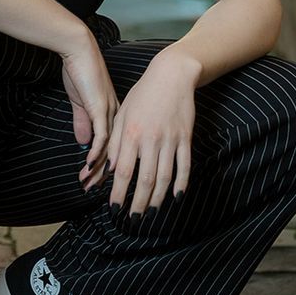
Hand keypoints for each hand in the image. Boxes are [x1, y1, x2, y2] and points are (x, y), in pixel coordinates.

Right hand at [59, 33, 117, 189]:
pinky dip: (95, 152)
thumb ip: (84, 122)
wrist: (80, 50)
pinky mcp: (99, 107)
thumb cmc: (80, 71)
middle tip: (92, 191)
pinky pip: (101, 135)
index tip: (97, 182)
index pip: (113, 146)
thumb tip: (83, 143)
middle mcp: (115, 116)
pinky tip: (90, 166)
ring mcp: (109, 112)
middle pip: (113, 151)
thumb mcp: (81, 101)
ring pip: (107, 147)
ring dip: (97, 168)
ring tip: (88, 185)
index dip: (105, 165)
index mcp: (113, 114)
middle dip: (102, 174)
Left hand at [105, 49, 197, 214]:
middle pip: (145, 180)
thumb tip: (110, 170)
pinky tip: (176, 197)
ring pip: (165, 177)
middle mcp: (151, 139)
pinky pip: (185, 166)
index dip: (119, 193)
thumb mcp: (122, 114)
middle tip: (134, 219)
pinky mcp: (186, 138)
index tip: (115, 209)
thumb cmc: (142, 95)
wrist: (171, 75)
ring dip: (158, 198)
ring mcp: (170, 139)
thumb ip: (115, 142)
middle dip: (138, 203)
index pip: (123, 172)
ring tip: (151, 212)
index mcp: (131, 134)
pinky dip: (182, 184)